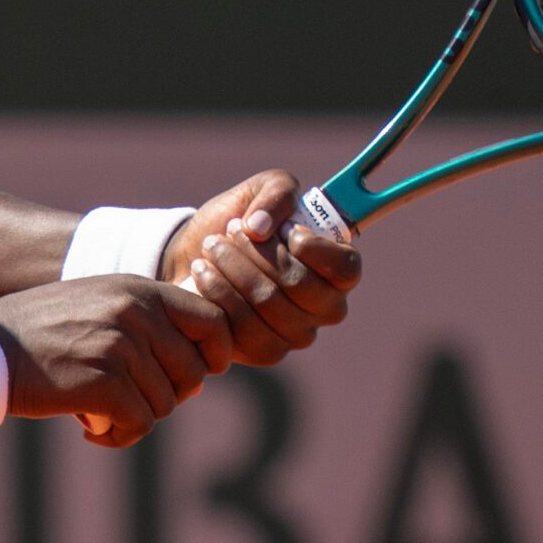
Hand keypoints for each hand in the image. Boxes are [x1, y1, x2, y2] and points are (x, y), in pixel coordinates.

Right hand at [0, 277, 231, 448]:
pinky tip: (91, 431)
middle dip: (167, 396)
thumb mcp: (97, 305)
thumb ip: (144, 322)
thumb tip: (198, 369)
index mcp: (138, 290)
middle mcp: (135, 313)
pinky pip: (140, 424)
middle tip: (130, 401)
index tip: (199, 374)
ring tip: (100, 414)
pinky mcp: (103, 383)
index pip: (213, 321)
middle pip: (193, 374)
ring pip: (165, 405)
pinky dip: (119, 437)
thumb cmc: (39, 335)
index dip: (215, 355)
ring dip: (135, 418)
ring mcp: (119, 347)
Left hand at [161, 170, 362, 363]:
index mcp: (338, 270)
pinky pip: (243, 327)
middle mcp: (325, 307)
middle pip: (299, 285)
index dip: (315, 249)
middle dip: (259, 252)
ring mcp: (296, 334)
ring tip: (212, 246)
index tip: (286, 230)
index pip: (345, 269)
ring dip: (234, 268)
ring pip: (269, 303)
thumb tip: (261, 227)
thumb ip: (276, 193)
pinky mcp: (263, 352)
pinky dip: (218, 293)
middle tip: (232, 230)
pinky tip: (203, 272)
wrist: (198, 253)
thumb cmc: (243, 221)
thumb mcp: (262, 190)